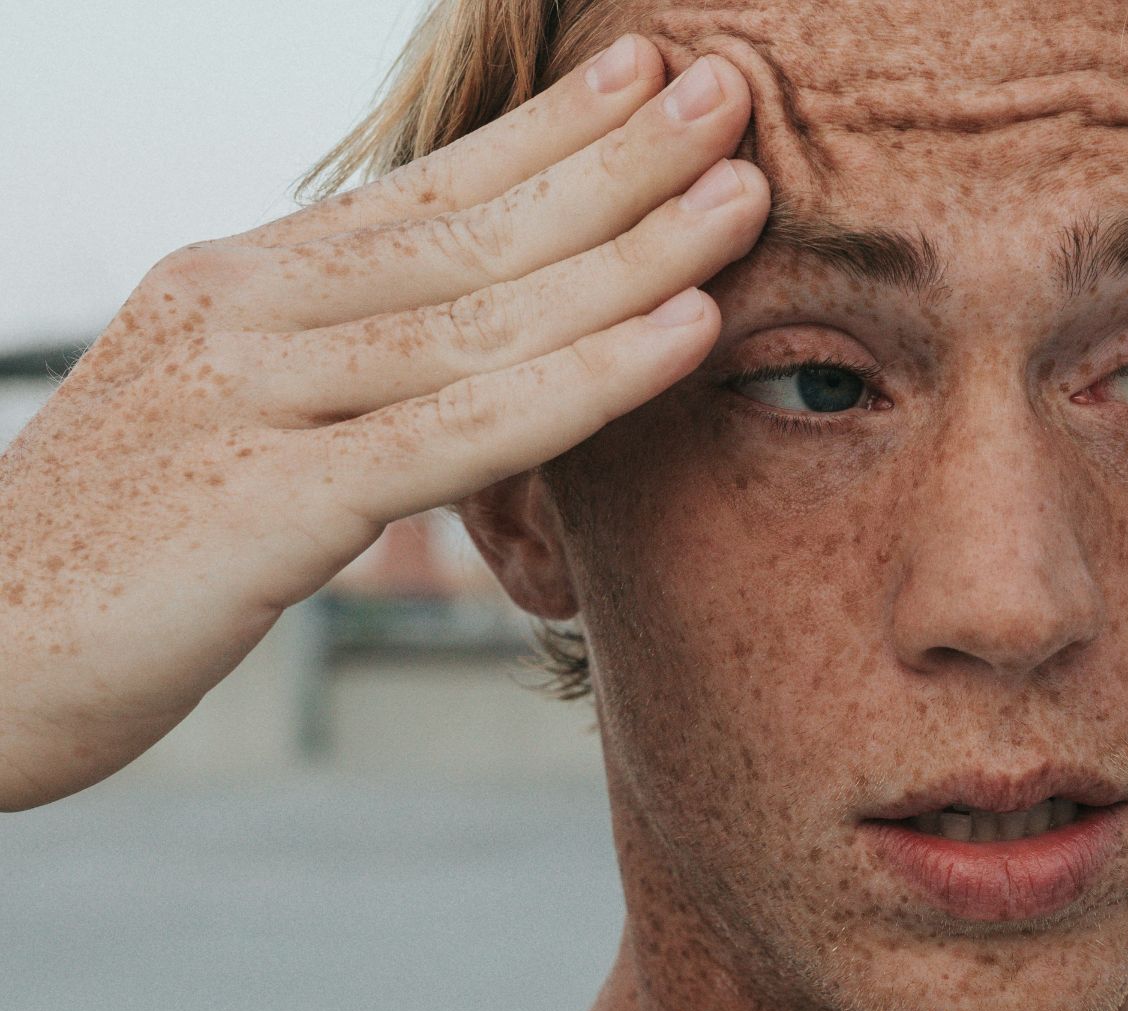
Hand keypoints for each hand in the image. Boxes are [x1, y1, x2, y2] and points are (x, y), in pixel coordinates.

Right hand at [0, 39, 768, 810]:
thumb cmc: (112, 550)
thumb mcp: (224, 421)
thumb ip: (332, 370)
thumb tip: (461, 344)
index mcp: (237, 284)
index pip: (421, 190)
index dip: (544, 131)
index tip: (642, 71)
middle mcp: (245, 314)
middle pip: (470, 228)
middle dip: (616, 162)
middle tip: (730, 93)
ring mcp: (251, 399)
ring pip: (483, 314)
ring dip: (632, 250)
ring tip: (743, 193)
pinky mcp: (264, 505)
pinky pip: (460, 430)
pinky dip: (586, 380)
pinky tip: (684, 333)